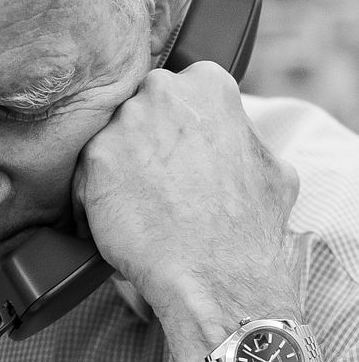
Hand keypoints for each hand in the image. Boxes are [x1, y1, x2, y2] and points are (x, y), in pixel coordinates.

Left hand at [72, 62, 303, 361]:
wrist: (216, 277)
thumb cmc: (249, 230)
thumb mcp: (273, 167)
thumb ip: (243, 135)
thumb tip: (234, 134)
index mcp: (208, 84)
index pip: (182, 89)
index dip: (180, 125)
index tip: (181, 151)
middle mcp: (162, 91)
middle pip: (142, 107)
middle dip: (147, 137)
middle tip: (160, 180)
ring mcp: (125, 122)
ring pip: (114, 138)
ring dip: (120, 166)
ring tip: (142, 206)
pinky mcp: (94, 158)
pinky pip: (89, 172)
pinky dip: (98, 196)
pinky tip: (120, 222)